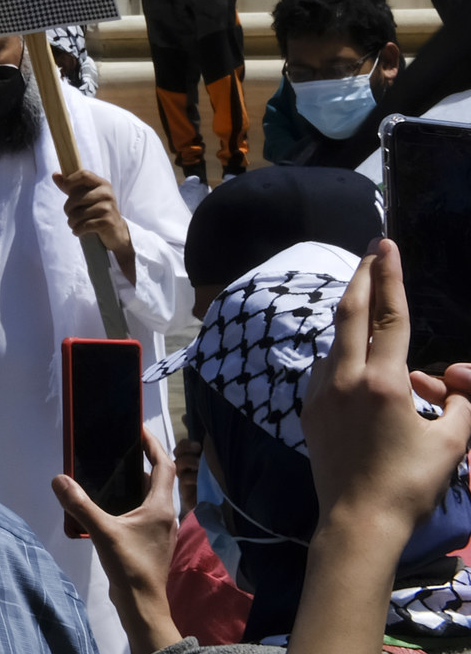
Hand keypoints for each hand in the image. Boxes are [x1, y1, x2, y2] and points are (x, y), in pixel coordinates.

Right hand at [53, 424, 180, 653]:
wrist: (142, 604)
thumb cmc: (130, 565)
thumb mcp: (102, 532)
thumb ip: (80, 504)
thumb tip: (58, 478)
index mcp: (160, 507)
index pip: (165, 466)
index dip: (153, 445)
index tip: (137, 429)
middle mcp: (164, 516)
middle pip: (156, 480)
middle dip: (138, 463)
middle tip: (114, 450)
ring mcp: (158, 531)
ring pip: (148, 498)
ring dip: (131, 484)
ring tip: (106, 474)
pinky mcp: (150, 543)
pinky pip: (141, 513)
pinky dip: (127, 502)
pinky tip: (106, 507)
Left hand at [58, 168, 134, 276]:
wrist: (116, 231)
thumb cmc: (96, 211)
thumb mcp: (86, 196)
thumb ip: (71, 186)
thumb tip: (55, 175)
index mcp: (102, 184)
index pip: (83, 174)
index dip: (70, 181)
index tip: (65, 189)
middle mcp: (107, 194)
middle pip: (75, 198)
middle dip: (68, 209)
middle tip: (70, 214)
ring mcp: (108, 208)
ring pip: (77, 214)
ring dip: (71, 222)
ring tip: (73, 224)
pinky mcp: (107, 222)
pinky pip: (84, 225)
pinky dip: (77, 230)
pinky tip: (77, 231)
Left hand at [301, 240, 470, 534]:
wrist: (358, 519)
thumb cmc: (410, 484)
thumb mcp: (451, 445)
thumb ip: (460, 407)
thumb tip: (454, 385)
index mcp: (384, 382)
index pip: (390, 317)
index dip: (390, 277)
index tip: (386, 245)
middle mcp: (346, 377)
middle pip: (352, 313)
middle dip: (362, 276)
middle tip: (371, 249)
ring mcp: (322, 391)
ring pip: (336, 340)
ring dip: (351, 315)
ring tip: (364, 295)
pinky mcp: (309, 408)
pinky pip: (327, 367)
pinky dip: (341, 350)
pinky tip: (351, 352)